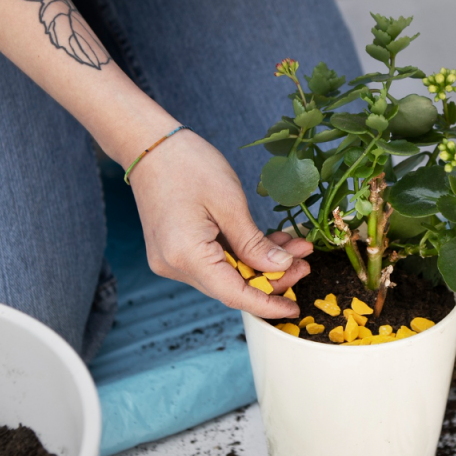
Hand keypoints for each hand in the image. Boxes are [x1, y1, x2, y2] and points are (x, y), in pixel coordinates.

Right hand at [128, 130, 310, 317]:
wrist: (150, 145)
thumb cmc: (188, 165)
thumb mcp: (230, 203)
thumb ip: (254, 243)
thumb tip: (281, 268)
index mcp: (186, 256)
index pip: (234, 294)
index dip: (268, 304)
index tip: (294, 309)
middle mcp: (174, 266)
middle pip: (232, 287)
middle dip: (271, 278)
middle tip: (305, 262)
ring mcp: (172, 260)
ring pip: (227, 275)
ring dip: (260, 264)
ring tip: (293, 248)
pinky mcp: (176, 250)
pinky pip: (216, 262)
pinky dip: (243, 255)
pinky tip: (270, 243)